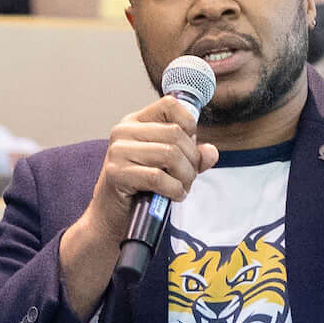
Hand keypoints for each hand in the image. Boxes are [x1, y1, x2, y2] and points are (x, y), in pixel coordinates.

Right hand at [53, 95, 204, 310]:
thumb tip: (211, 152)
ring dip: (185, 177)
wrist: (112, 217)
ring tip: (181, 188)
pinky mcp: (116, 173)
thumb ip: (191, 157)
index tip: (190, 146)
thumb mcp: (169, 167)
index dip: (189, 123)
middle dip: (191, 161)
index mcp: (136, 122)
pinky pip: (158, 177)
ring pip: (169, 154)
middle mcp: (123, 131)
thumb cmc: (141, 189)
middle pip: (175, 134)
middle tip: (187, 178)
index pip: (170, 105)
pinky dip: (173, 189)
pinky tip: (173, 196)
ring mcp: (117, 151)